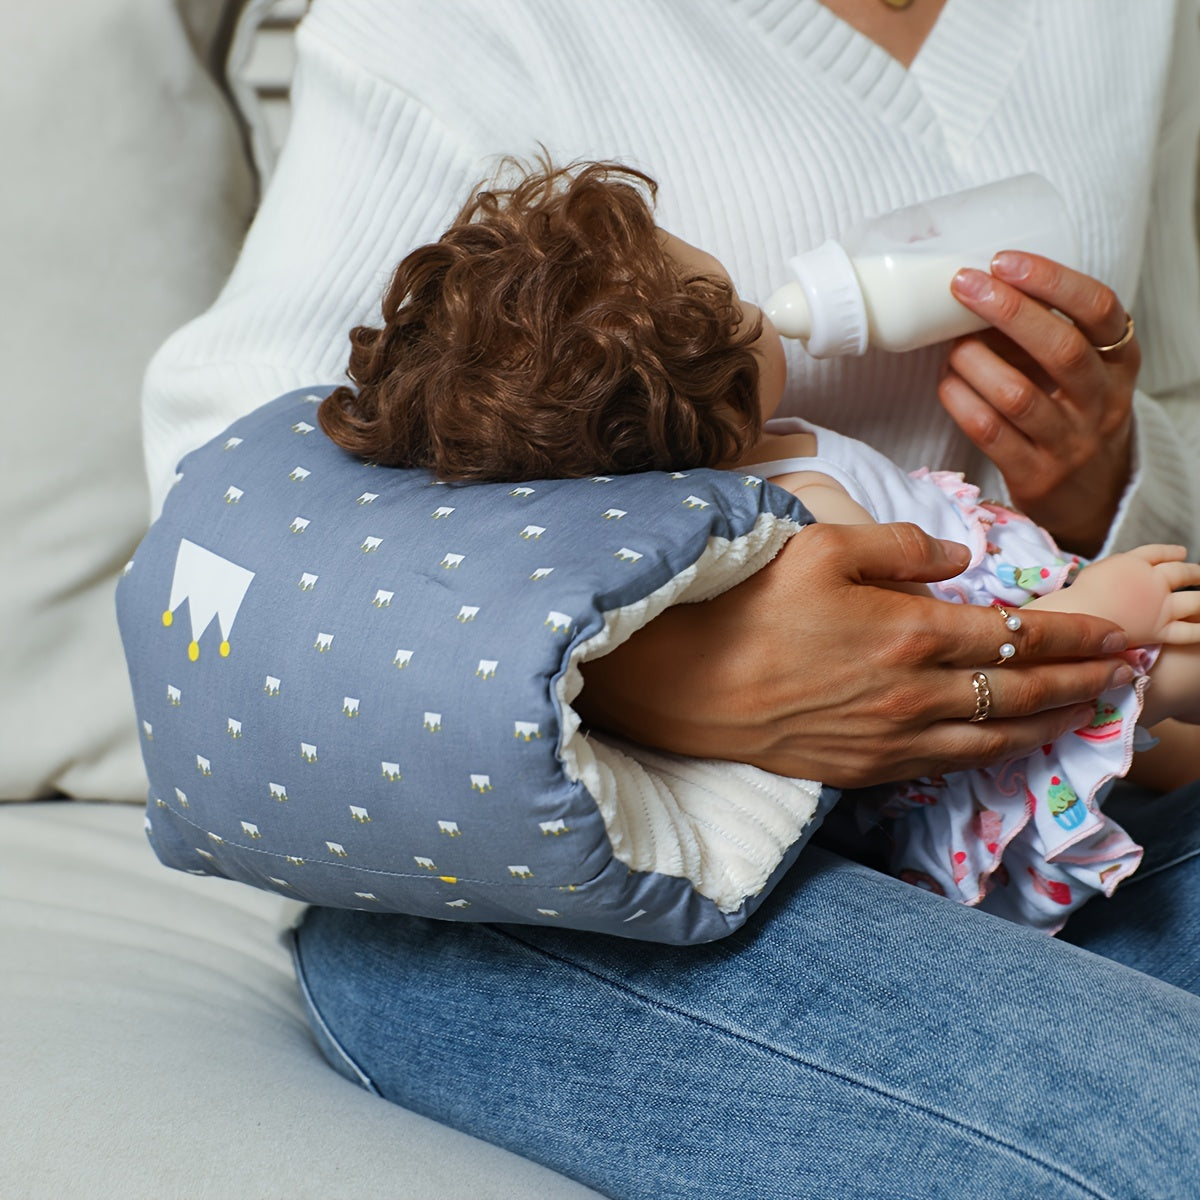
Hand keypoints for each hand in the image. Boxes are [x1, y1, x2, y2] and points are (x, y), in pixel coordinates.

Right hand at [575, 522, 1130, 787]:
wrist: (686, 681)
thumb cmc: (749, 605)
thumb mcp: (822, 548)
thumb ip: (901, 549)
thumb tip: (958, 560)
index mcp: (909, 633)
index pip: (1016, 634)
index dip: (1073, 634)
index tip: (1113, 633)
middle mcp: (914, 694)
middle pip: (1021, 690)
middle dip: (1081, 680)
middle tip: (1124, 673)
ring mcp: (891, 739)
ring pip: (994, 738)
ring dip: (1050, 724)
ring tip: (1084, 714)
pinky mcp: (864, 768)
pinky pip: (947, 766)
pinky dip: (992, 755)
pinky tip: (1005, 746)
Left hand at [941, 252, 1139, 556]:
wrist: (1093, 497)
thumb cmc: (1074, 416)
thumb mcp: (1083, 371)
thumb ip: (1046, 332)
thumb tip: (981, 285)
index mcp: (1119, 362)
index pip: (1099, 309)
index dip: (1052, 280)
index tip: (1005, 261)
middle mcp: (1101, 401)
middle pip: (1060, 349)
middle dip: (1008, 311)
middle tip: (966, 285)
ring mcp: (1070, 442)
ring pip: (1018, 395)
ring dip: (975, 361)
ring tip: (952, 344)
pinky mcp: (1036, 476)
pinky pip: (991, 433)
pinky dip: (961, 402)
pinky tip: (947, 383)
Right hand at [1044, 545, 1199, 647]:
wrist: (1076, 616)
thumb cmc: (1080, 593)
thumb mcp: (1098, 568)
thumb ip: (1119, 565)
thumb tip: (1130, 567)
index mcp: (1135, 563)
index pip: (1159, 553)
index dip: (1172, 552)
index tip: (1181, 552)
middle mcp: (1153, 582)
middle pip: (1182, 573)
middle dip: (1194, 572)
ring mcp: (1159, 606)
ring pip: (1194, 600)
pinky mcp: (1159, 629)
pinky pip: (1189, 632)